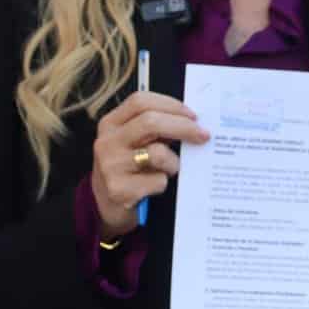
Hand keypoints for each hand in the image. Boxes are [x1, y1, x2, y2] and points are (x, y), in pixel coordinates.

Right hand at [91, 92, 208, 236]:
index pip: (140, 101)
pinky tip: (155, 187)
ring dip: (174, 162)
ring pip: (158, 153)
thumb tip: (192, 119)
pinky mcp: (119, 190)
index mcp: (110, 124)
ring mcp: (111, 167)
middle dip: (183, 127)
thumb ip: (153, 128)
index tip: (193, 115)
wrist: (105, 206)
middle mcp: (107, 142)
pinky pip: (157, 181)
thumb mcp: (131, 142)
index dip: (170, 105)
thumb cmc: (128, 169)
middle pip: (151, 122)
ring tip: (171, 169)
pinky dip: (164, 184)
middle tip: (203, 135)